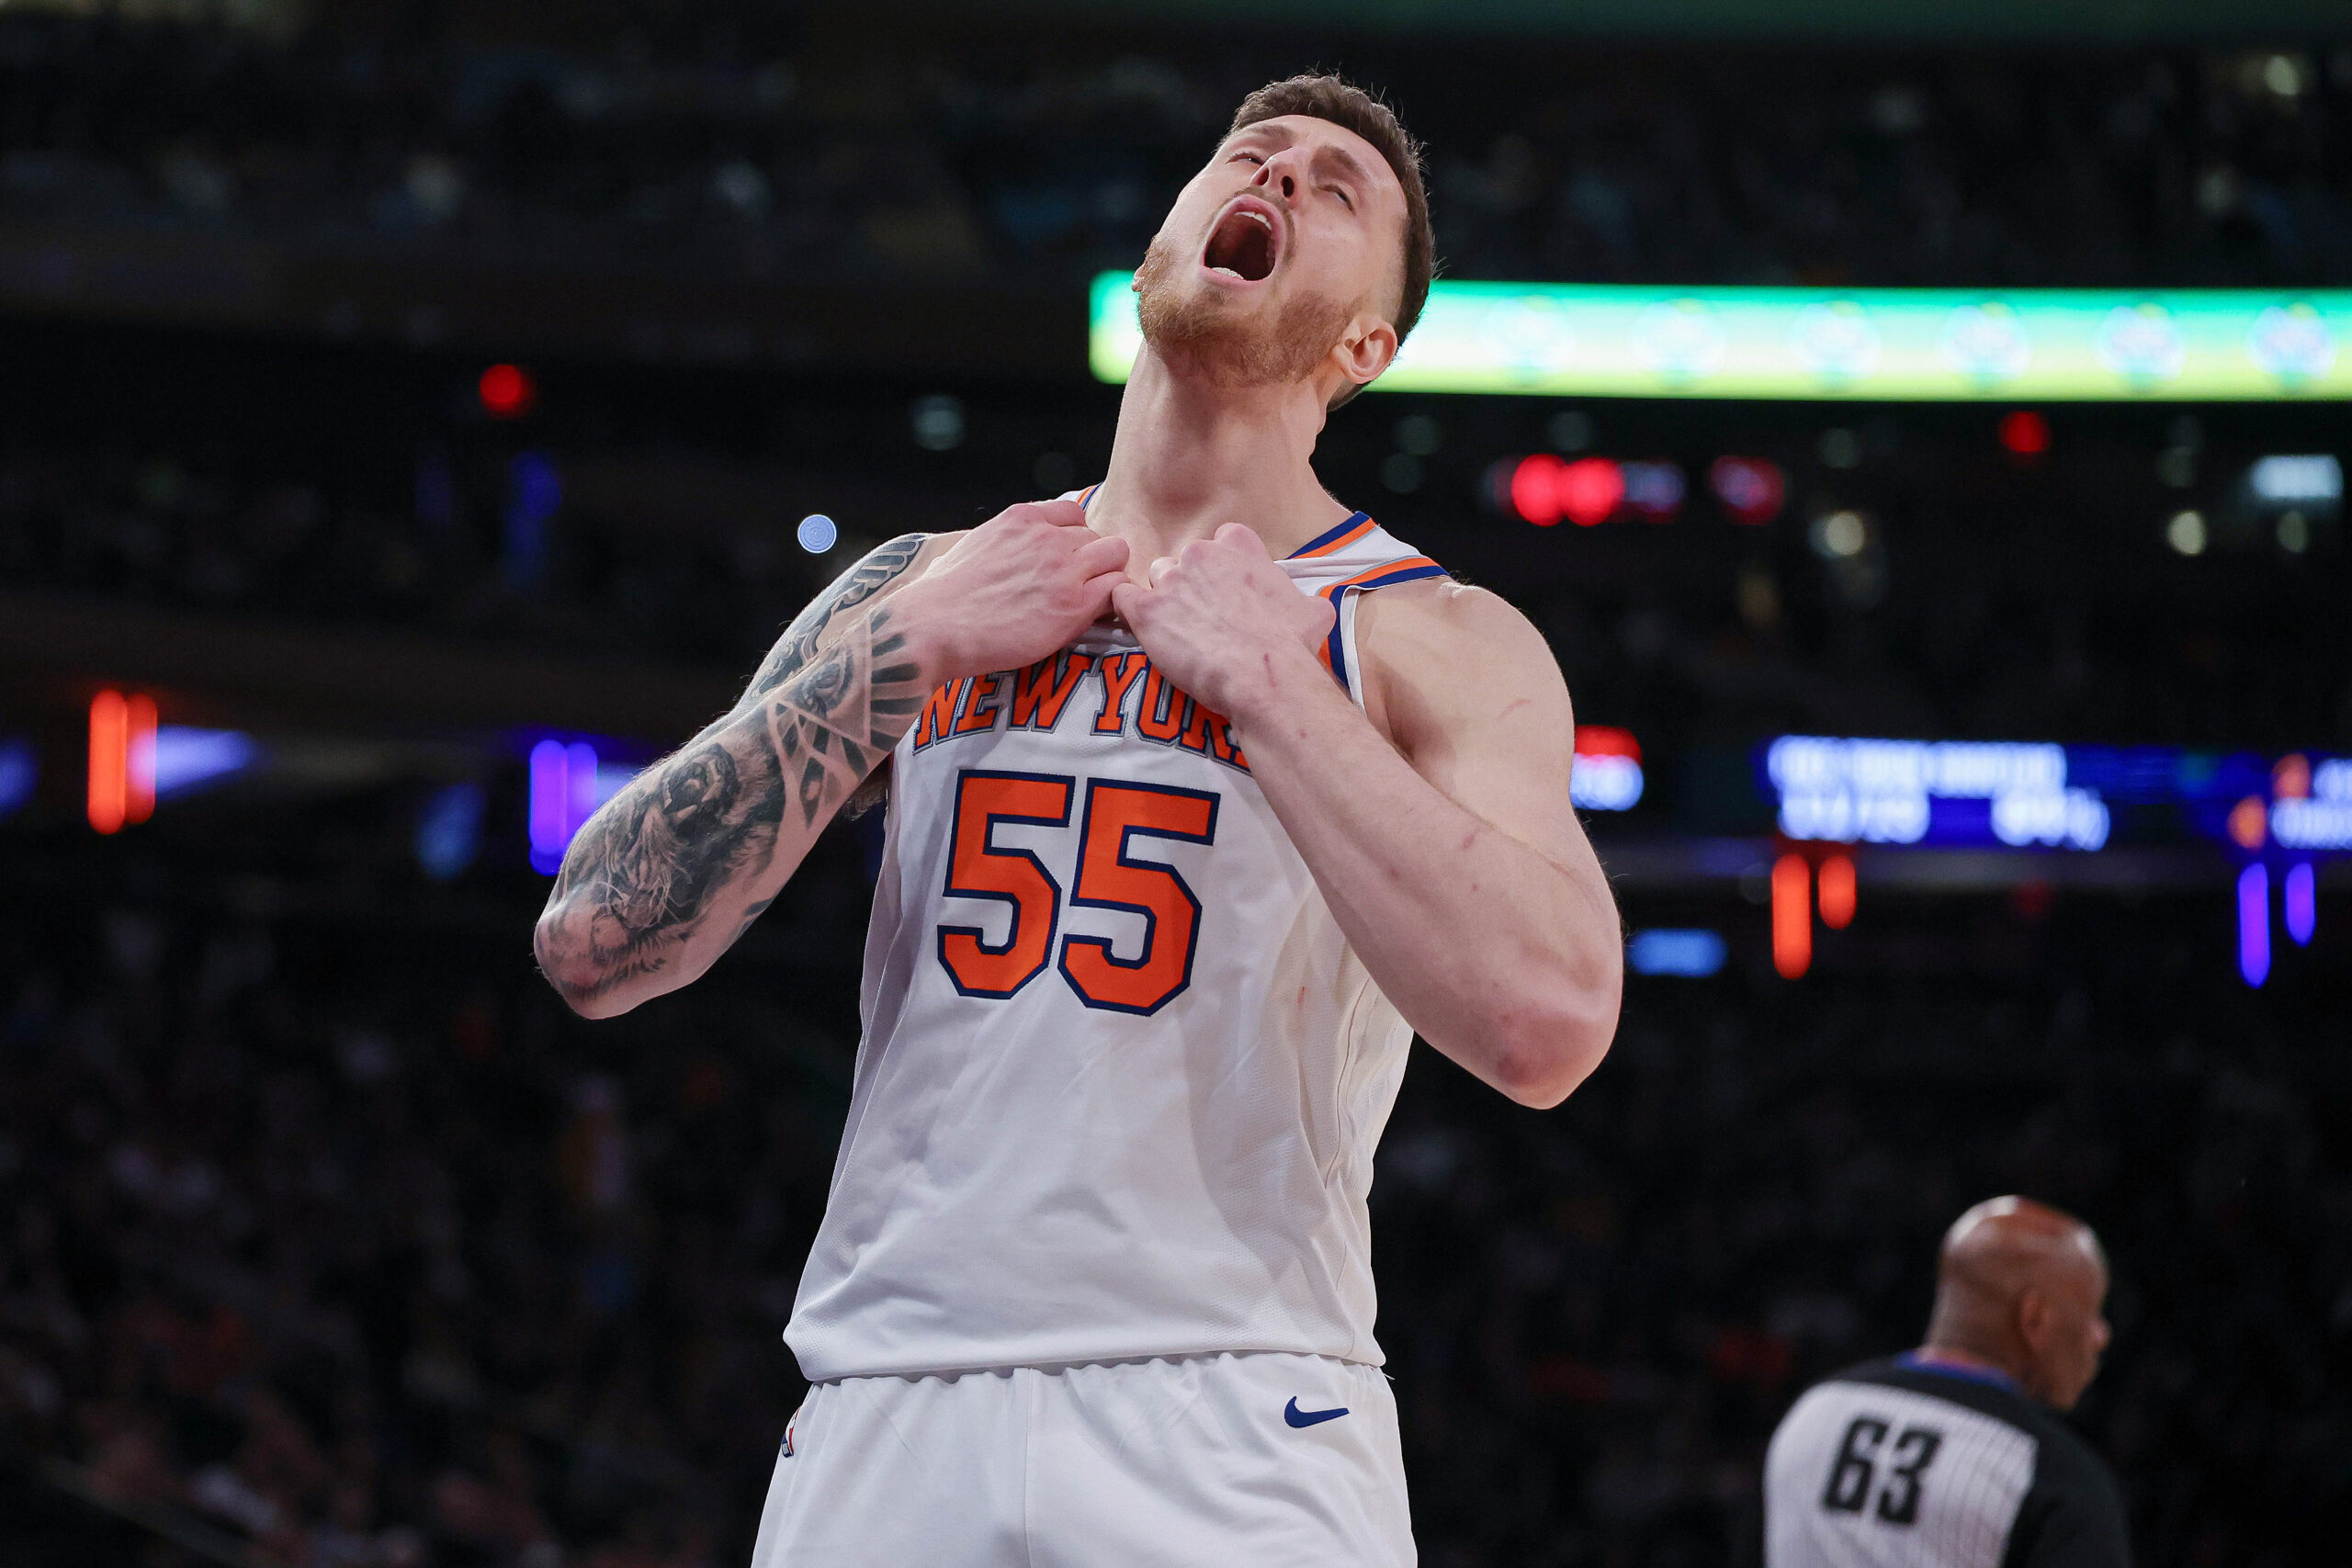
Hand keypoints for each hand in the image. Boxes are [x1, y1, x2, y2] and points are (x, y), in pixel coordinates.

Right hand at [891, 500, 1130, 677]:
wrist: (932, 627)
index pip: (1074, 514)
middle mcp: (1047, 536)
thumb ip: (1005, 540)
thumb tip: (1007, 552)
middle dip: (1094, 561)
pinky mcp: (1074, 603)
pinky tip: (1091, 618)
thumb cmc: (942, 596)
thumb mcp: (974, 544)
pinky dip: (1110, 603)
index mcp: (1022, 518)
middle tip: (1080, 589)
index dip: (1075, 540)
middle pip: (1100, 536)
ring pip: (1116, 556)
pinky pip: (1116, 590)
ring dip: (1108, 578)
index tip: (1066, 562)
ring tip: (1090, 603)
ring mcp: (1064, 568)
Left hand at [1111, 524, 1334, 723]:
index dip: (1223, 567)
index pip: (1223, 539)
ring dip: (1165, 599)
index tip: (1228, 589)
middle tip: (1206, 618)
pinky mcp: (1145, 611)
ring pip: (1157, 579)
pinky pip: (1122, 598)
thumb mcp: (1313, 611)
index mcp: (1238, 545)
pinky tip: (1140, 626)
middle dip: (1193, 584)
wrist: (1264, 676)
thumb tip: (1312, 608)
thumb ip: (1301, 598)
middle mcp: (1201, 554)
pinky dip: (1127, 609)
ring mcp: (1170, 581)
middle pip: (1187, 560)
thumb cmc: (1291, 645)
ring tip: (1178, 631)